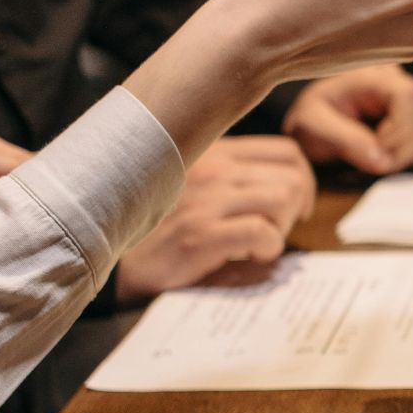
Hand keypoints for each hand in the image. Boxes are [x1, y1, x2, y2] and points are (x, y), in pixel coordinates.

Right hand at [114, 135, 315, 303]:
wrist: (109, 261)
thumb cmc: (161, 230)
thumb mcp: (198, 189)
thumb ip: (236, 179)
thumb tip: (294, 186)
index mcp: (213, 152)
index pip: (285, 152)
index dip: (303, 180)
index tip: (296, 207)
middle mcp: (210, 168)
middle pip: (291, 175)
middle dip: (296, 208)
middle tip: (276, 231)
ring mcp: (204, 199)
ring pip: (282, 197)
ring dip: (283, 227)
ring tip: (261, 244)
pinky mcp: (199, 234)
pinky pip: (262, 231)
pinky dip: (269, 248)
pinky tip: (251, 258)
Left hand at [284, 65, 412, 173]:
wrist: (315, 123)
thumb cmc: (311, 118)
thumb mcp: (312, 125)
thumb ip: (344, 139)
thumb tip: (381, 160)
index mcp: (373, 75)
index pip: (407, 95)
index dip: (396, 129)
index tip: (375, 151)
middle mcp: (402, 83)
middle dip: (396, 151)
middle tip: (367, 160)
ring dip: (404, 156)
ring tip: (374, 155)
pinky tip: (388, 152)